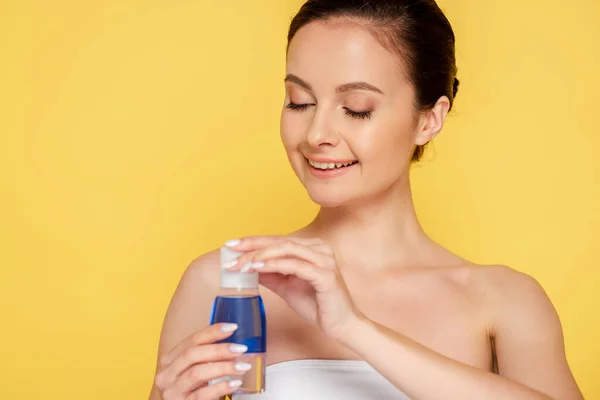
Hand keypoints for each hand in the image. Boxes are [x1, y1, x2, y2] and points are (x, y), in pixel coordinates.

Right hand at [154, 323, 249, 399]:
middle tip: (241, 349)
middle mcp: (166, 375)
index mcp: (170, 361)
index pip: (191, 341)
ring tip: (243, 366)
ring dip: (223, 368)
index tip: (232, 327)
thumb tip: (234, 342)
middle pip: (192, 355)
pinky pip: (202, 395)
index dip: (212, 332)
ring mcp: (172, 392)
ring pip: (197, 373)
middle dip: (219, 349)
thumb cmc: (193, 390)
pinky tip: (235, 383)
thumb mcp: (196, 370)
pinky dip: (221, 387)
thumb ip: (206, 357)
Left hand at [225, 236, 363, 339]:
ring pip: (286, 249)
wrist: (341, 326)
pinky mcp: (325, 274)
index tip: (231, 245)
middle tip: (230, 254)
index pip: (277, 240)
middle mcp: (319, 248)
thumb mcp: (287, 286)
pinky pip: (295, 265)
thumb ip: (270, 274)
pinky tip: (258, 268)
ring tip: (241, 265)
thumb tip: (246, 266)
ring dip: (260, 255)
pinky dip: (274, 264)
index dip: (253, 241)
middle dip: (252, 247)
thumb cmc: (317, 305)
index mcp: (312, 247)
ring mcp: (324, 259)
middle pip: (279, 241)